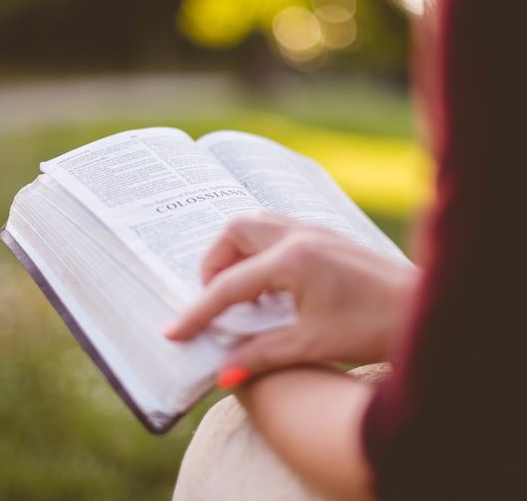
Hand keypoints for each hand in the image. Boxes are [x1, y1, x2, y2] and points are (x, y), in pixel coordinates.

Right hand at [165, 212, 416, 381]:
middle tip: (215, 299)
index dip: (198, 310)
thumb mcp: (312, 344)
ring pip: (256, 224)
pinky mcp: (324, 236)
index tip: (175, 331)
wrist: (423, 309)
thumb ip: (262, 355)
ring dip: (237, 252)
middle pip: (235, 231)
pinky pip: (276, 231)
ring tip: (240, 290)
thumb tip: (223, 374)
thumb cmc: (374, 326)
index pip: (229, 284)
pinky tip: (270, 284)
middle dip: (214, 263)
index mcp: (292, 260)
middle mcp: (299, 235)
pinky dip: (259, 251)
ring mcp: (313, 230)